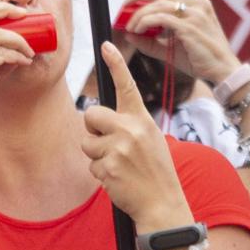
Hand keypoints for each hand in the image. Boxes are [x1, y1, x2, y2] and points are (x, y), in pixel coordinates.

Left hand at [81, 43, 189, 228]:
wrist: (163, 203)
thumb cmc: (155, 172)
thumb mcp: (151, 140)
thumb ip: (129, 126)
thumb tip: (98, 120)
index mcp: (143, 120)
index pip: (128, 86)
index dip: (116, 65)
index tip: (105, 46)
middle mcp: (130, 130)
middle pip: (91, 115)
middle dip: (92, 129)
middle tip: (107, 143)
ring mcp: (118, 148)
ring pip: (86, 143)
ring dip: (96, 155)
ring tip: (118, 166)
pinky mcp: (108, 167)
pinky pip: (91, 165)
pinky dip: (101, 173)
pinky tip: (118, 179)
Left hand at [119, 0, 243, 86]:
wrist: (223, 71)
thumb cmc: (200, 59)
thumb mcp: (171, 47)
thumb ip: (150, 40)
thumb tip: (128, 34)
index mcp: (196, 2)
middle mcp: (198, 3)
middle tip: (123, 7)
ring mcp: (196, 14)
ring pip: (159, 2)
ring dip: (139, 13)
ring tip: (130, 25)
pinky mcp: (191, 27)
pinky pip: (162, 18)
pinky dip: (146, 22)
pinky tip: (139, 30)